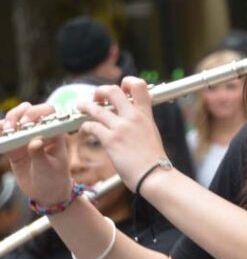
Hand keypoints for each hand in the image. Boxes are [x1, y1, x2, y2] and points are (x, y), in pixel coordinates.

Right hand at [1, 102, 72, 204]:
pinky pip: (5, 135)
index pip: (48, 113)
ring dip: (8, 121)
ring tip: (6, 130)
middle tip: (13, 127)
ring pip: (15, 120)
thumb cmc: (54, 179)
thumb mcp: (48, 168)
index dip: (37, 112)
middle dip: (19, 114)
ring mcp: (26, 138)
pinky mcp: (15, 146)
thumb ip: (40, 155)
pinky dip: (0, 131)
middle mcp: (40, 132)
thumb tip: (35, 141)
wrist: (46, 193)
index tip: (27, 122)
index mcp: (54, 133)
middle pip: (29, 111)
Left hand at [77, 77, 167, 191]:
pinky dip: (85, 127)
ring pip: (96, 108)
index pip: (139, 86)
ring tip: (80, 107)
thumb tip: (134, 121)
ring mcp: (121, 127)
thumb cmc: (154, 160)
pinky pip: (91, 126)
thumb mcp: (152, 134)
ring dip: (84, 106)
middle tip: (96, 98)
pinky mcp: (111, 140)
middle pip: (113, 90)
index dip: (127, 83)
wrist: (154, 175)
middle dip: (100, 91)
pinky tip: (84, 131)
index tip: (121, 90)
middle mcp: (133, 117)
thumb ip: (142, 123)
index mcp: (145, 115)